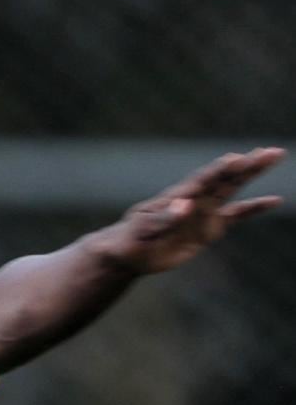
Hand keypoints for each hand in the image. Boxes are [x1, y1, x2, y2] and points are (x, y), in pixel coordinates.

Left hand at [97, 148, 281, 276]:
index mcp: (178, 196)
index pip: (204, 179)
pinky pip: (238, 215)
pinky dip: (255, 208)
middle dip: (247, 165)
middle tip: (271, 151)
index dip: (220, 170)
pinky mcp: (210, 228)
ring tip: (273, 156)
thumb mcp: (143, 230)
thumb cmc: (130, 238)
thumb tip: (186, 205)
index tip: (238, 159)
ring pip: (233, 188)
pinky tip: (276, 201)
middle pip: (225, 177)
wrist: (128, 253)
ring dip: (252, 173)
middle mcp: (195, 198)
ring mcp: (204, 211)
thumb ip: (164, 218)